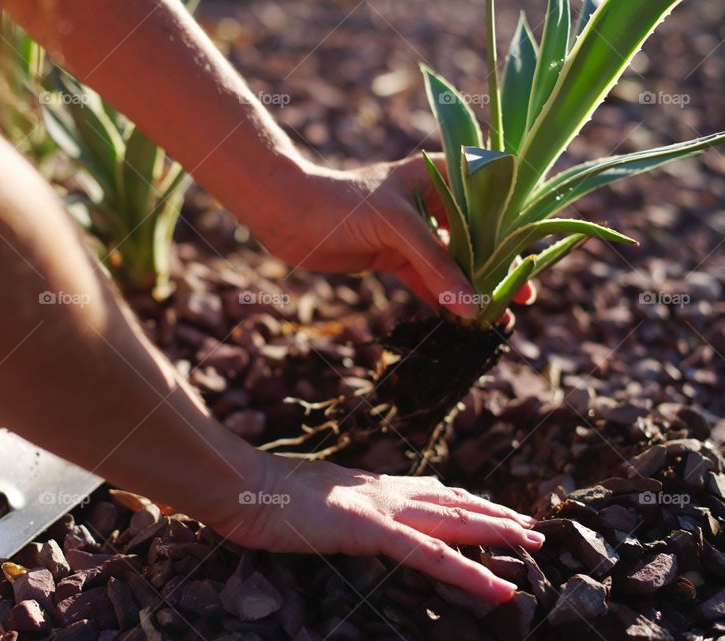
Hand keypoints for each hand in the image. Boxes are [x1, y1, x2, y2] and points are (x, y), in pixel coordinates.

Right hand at [211, 454, 542, 601]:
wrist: (238, 483)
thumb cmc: (259, 494)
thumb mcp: (305, 496)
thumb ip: (332, 502)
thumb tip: (339, 511)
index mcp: (366, 485)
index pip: (427, 491)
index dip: (463, 500)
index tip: (492, 506)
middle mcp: (381, 491)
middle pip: (450, 502)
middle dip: (494, 514)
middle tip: (533, 526)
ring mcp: (378, 509)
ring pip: (451, 522)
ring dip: (496, 533)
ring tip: (534, 544)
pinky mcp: (368, 529)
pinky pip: (428, 555)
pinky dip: (466, 572)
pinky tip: (496, 588)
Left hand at [252, 154, 534, 319]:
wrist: (288, 215)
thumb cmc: (344, 203)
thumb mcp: (398, 227)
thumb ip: (436, 266)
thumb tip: (472, 308)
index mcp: (440, 174)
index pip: (491, 200)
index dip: (514, 231)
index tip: (535, 260)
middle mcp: (432, 200)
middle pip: (476, 237)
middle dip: (498, 268)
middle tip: (524, 298)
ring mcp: (412, 230)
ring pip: (451, 262)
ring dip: (472, 289)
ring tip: (499, 318)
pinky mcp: (393, 254)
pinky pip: (426, 279)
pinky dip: (442, 298)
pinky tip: (463, 320)